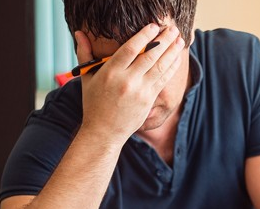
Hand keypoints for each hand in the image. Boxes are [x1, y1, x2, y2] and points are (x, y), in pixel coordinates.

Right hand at [74, 23, 184, 144]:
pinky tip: (177, 58)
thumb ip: (85, 53)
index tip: (154, 26)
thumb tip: (79, 33)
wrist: (104, 132)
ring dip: (172, 51)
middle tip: (172, 29)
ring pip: (160, 66)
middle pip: (149, 55)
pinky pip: (163, 79)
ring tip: (179, 39)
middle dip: (163, 40)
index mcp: (110, 73)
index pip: (130, 49)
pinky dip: (171, 67)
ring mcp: (140, 91)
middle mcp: (127, 81)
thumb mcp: (87, 78)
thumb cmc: (93, 103)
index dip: (144, 36)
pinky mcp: (149, 99)